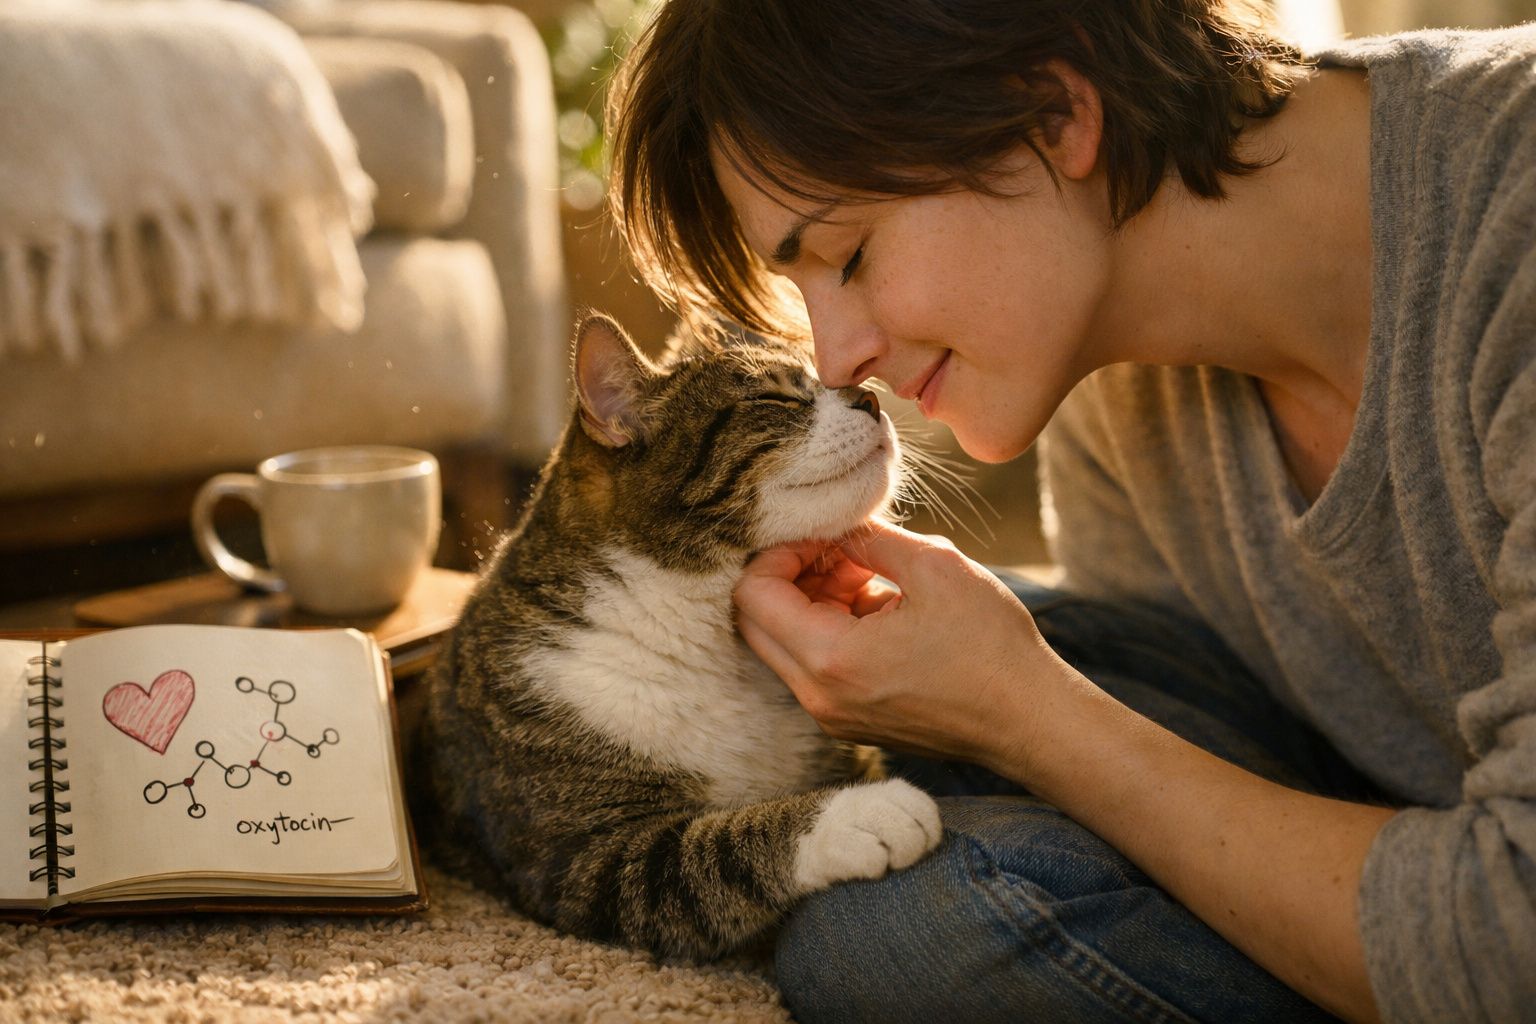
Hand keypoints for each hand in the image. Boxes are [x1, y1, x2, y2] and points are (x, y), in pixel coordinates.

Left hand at [734, 518, 1067, 768]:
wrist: (1030, 722)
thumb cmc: (991, 647)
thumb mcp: (935, 566)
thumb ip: (869, 537)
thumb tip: (835, 521)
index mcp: (831, 659)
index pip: (752, 594)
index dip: (779, 551)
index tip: (825, 535)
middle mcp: (818, 696)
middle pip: (756, 621)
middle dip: (789, 575)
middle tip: (841, 552)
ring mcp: (831, 716)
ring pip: (783, 643)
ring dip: (811, 600)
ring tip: (869, 575)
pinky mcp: (848, 721)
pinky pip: (812, 666)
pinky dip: (830, 628)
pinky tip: (880, 606)